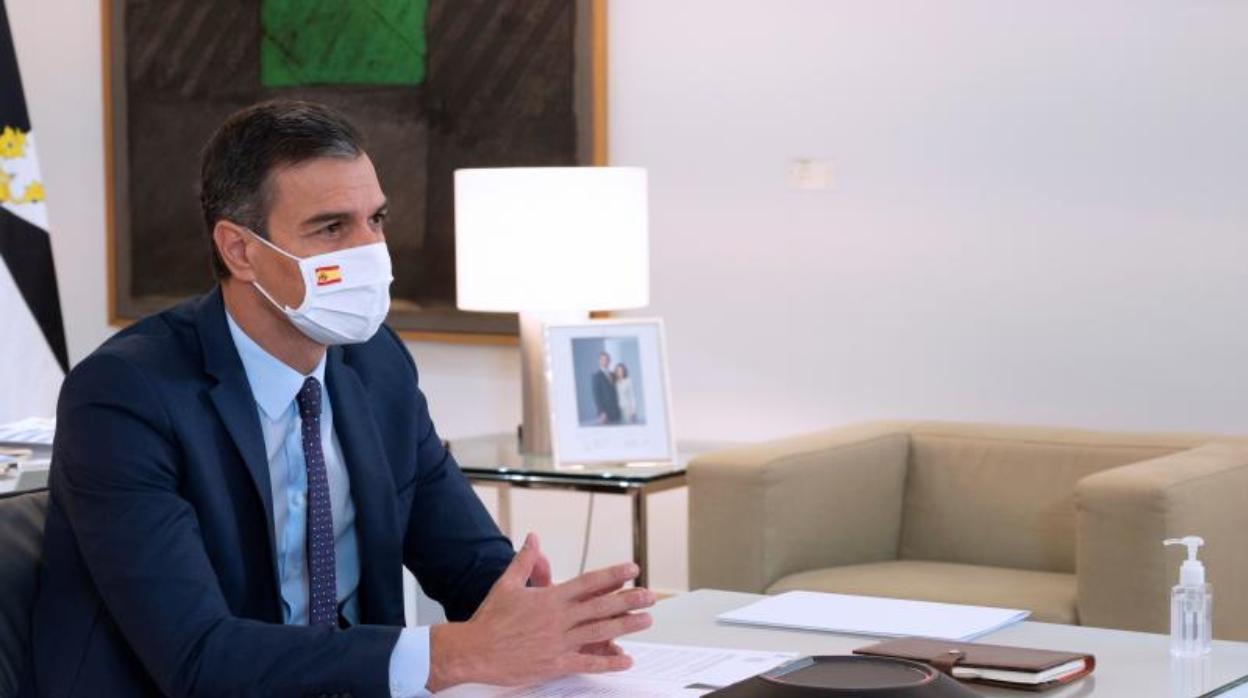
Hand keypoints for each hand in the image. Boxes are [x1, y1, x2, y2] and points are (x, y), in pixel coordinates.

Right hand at [426, 533, 654, 690]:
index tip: (632, 569)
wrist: (473, 650)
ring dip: (625, 626)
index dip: (612, 575)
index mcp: (550, 598)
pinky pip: (586, 662)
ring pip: (599, 632)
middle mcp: (558, 618)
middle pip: (601, 606)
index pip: (588, 582)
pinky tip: (625, 659)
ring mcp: (558, 642)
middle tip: (651, 595)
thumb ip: (524, 561)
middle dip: (629, 600)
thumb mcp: (507, 584)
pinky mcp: (554, 663)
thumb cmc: (489, 618)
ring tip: (646, 620)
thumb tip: (533, 538)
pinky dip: (608, 662)